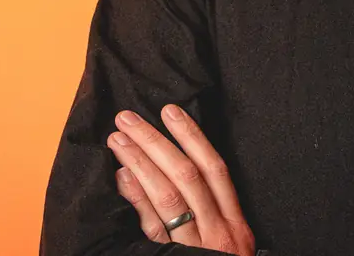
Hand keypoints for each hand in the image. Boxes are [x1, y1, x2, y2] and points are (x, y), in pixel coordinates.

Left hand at [107, 104, 255, 254]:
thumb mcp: (229, 240)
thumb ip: (209, 210)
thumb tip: (173, 166)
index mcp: (235, 221)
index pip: (214, 168)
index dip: (192, 136)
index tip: (169, 111)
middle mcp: (219, 230)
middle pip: (187, 176)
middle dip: (156, 142)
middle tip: (128, 119)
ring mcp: (197, 246)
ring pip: (168, 196)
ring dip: (140, 163)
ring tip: (118, 140)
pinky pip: (154, 226)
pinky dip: (138, 200)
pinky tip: (123, 177)